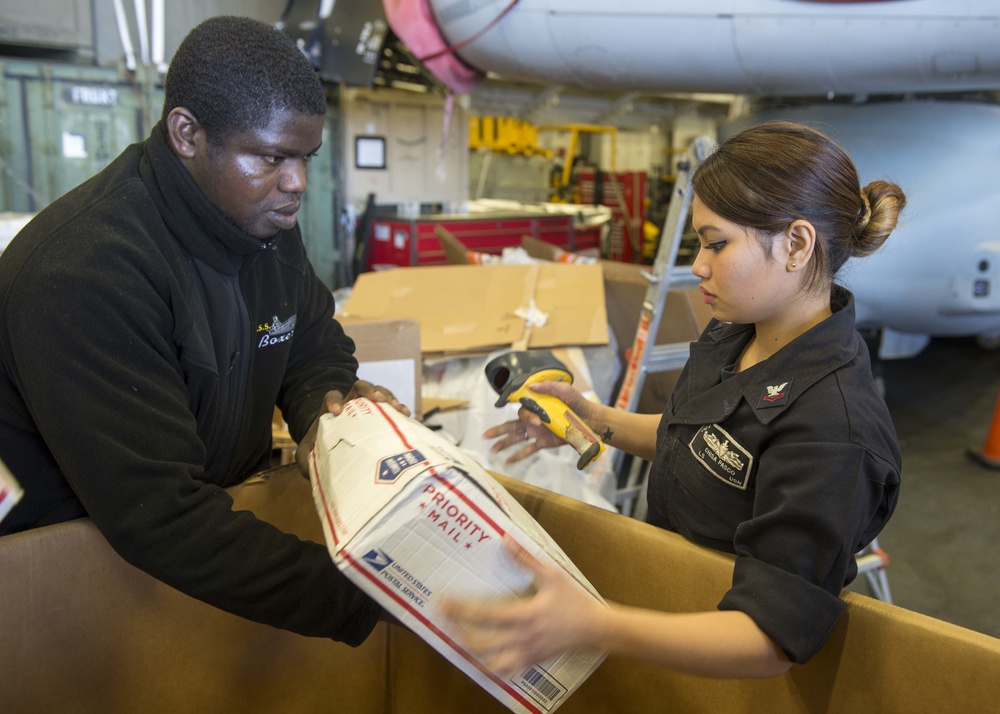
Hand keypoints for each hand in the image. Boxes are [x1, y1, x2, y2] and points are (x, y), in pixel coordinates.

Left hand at [295, 381, 411, 474]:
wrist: (336, 454)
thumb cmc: (320, 453)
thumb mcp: (308, 456)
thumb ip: (304, 458)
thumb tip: (309, 464)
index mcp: (331, 411)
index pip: (331, 396)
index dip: (333, 399)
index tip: (336, 410)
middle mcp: (351, 405)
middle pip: (360, 387)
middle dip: (369, 389)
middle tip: (377, 398)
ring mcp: (368, 409)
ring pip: (379, 394)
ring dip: (389, 397)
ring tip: (397, 407)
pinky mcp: (382, 418)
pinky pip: (392, 409)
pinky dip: (399, 410)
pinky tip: (407, 416)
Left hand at [439, 538, 607, 674]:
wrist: (595, 628)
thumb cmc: (574, 600)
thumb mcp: (552, 575)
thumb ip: (526, 559)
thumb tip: (505, 539)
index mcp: (525, 616)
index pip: (484, 615)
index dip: (461, 610)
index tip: (444, 602)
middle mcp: (523, 639)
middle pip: (480, 643)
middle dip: (458, 632)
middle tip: (444, 621)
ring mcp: (527, 654)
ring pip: (490, 664)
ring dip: (471, 655)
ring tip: (457, 641)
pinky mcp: (531, 662)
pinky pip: (505, 672)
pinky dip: (490, 668)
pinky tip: (481, 659)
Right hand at [483, 380, 592, 464]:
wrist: (589, 419)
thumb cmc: (577, 403)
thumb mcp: (565, 390)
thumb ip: (549, 387)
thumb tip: (531, 386)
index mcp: (536, 406)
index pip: (523, 410)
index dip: (527, 415)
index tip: (538, 420)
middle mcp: (533, 419)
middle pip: (512, 425)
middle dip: (499, 430)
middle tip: (485, 435)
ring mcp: (537, 432)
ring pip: (516, 438)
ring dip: (504, 443)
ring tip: (493, 450)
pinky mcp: (543, 442)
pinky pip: (528, 449)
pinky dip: (518, 455)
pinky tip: (507, 462)